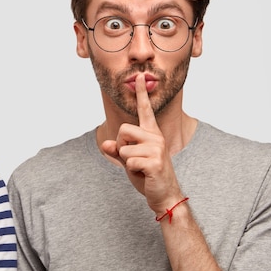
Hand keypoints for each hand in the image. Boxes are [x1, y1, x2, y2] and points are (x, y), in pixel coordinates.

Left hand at [101, 74, 182, 212]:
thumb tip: (106, 143)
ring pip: (123, 148)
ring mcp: (157, 149)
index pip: (145, 110)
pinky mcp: (155, 162)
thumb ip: (117, 150)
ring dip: (127, 161)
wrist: (164, 195)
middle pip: (123, 130)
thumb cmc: (148, 176)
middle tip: (134, 159)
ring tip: (140, 168)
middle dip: (121, 146)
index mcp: (151, 133)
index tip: (139, 76)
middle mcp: (156, 137)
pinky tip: (144, 174)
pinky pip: (128, 161)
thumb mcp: (129, 160)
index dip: (141, 93)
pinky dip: (131, 170)